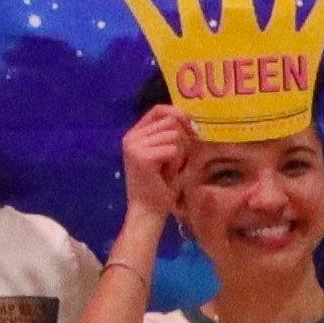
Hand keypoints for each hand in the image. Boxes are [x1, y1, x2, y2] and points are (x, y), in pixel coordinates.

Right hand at [119, 105, 195, 224]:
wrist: (148, 212)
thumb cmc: (161, 186)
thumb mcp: (167, 155)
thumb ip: (172, 135)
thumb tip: (189, 117)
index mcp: (134, 134)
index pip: (158, 110)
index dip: (178, 114)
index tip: (192, 129)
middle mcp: (131, 137)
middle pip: (170, 121)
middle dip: (182, 140)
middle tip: (178, 162)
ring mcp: (134, 145)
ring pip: (174, 135)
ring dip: (180, 154)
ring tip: (170, 170)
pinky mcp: (142, 156)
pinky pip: (173, 149)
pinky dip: (177, 163)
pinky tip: (168, 175)